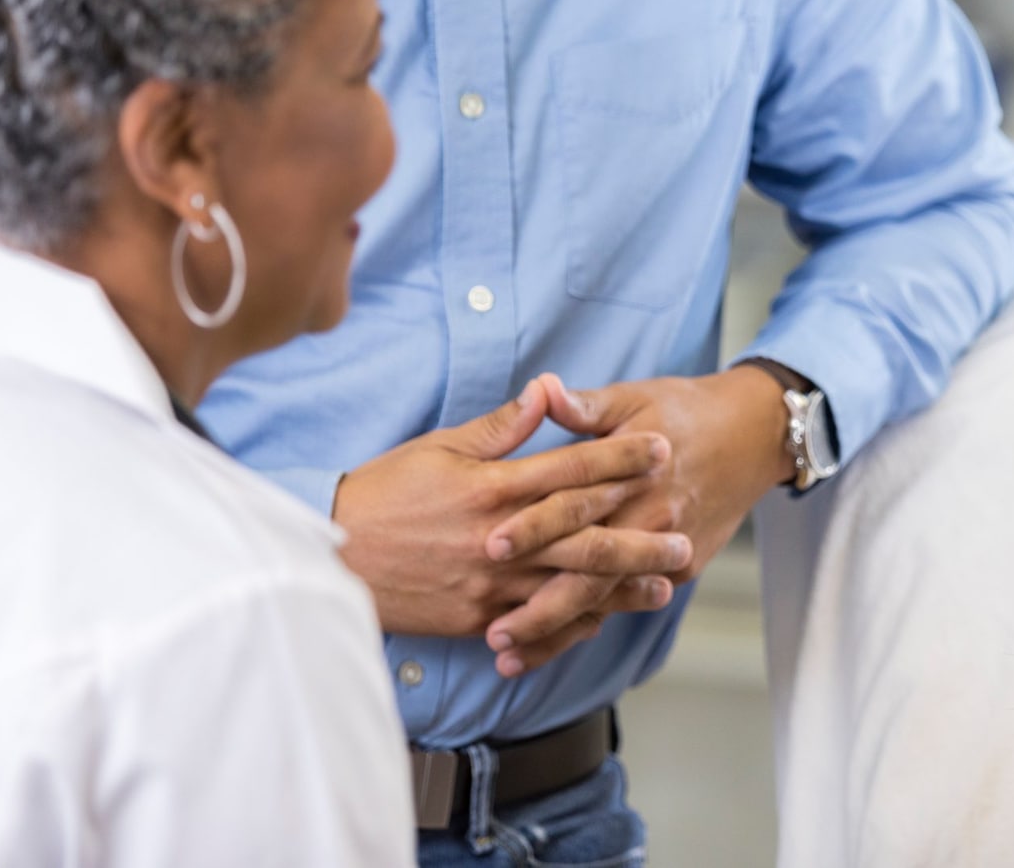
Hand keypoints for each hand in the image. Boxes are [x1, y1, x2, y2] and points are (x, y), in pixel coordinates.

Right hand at [331, 374, 692, 636]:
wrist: (328, 556)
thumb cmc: (383, 492)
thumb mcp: (439, 448)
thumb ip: (501, 427)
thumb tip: (547, 391)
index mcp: (491, 488)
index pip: (571, 469)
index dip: (621, 458)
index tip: (662, 449)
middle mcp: (497, 538)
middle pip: (584, 536)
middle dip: (640, 535)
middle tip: (684, 533)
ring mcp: (488, 583)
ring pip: (568, 586)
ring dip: (620, 587)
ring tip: (664, 585)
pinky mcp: (475, 617)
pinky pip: (535, 622)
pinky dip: (573, 622)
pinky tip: (607, 618)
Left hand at [479, 366, 794, 673]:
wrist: (754, 433)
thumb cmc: (685, 410)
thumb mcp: (633, 398)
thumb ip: (584, 406)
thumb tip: (542, 388)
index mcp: (632, 474)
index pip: (575, 505)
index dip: (533, 527)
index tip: (490, 547)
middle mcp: (651, 518)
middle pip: (591, 574)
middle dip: (541, 610)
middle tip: (492, 636)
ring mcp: (669, 549)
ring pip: (608, 600)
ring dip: (559, 633)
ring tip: (510, 660)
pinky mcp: (683, 568)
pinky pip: (630, 601)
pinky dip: (592, 625)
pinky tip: (553, 646)